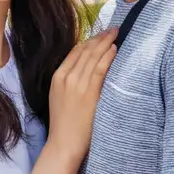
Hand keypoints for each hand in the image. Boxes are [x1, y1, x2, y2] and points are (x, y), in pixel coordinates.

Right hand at [46, 29, 116, 163]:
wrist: (63, 144)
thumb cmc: (65, 124)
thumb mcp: (60, 97)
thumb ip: (71, 82)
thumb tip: (87, 70)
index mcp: (57, 76)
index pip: (75, 51)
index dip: (90, 40)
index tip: (101, 34)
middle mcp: (65, 76)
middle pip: (85, 50)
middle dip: (100, 37)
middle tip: (113, 29)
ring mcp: (76, 84)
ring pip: (92, 57)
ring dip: (105, 43)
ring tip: (116, 34)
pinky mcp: (87, 93)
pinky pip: (99, 69)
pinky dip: (107, 57)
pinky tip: (114, 50)